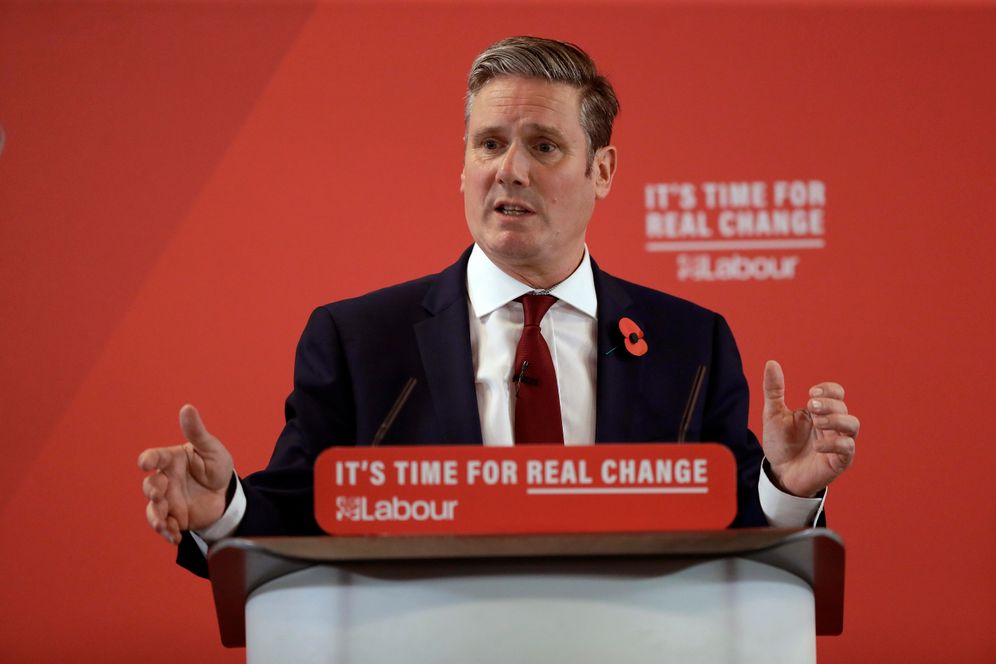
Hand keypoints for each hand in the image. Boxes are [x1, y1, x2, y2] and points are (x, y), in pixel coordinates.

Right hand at [138, 405, 233, 544]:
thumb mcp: (211, 448)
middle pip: (150, 485)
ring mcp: (168, 500)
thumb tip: (187, 408)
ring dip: (155, 516)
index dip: (148, 459)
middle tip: (159, 492)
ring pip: (153, 509)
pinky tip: (175, 536)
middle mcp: (165, 480)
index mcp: (171, 460)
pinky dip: (167, 532)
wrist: (228, 494)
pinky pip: (165, 526)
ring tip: (164, 523)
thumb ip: (197, 432)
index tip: (145, 462)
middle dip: (151, 489)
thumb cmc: (216, 466)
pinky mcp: (175, 517)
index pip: (155, 457)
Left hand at [761, 360, 858, 497]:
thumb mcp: (773, 414)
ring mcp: (837, 442)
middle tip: (810, 406)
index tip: (811, 392)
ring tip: (817, 422)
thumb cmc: (780, 443)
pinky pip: (848, 449)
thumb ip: (774, 390)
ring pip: (853, 425)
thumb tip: (771, 363)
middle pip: (843, 407)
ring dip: (837, 420)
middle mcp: (832, 425)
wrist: (778, 473)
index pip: (837, 393)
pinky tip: (817, 445)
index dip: (829, 389)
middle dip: (829, 404)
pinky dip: (836, 444)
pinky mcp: (838, 461)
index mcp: (819, 411)